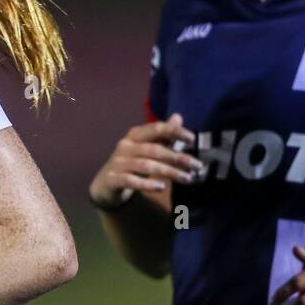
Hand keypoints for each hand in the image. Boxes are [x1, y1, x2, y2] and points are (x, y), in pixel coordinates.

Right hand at [89, 113, 203, 207]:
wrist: (106, 183)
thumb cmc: (132, 162)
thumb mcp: (146, 147)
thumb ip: (163, 135)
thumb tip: (178, 117)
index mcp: (134, 135)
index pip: (156, 129)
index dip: (174, 131)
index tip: (192, 138)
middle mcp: (125, 146)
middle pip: (154, 149)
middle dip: (177, 157)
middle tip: (197, 165)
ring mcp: (118, 163)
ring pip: (146, 165)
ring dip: (169, 172)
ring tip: (187, 178)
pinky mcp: (113, 179)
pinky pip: (131, 181)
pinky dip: (147, 184)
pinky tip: (161, 187)